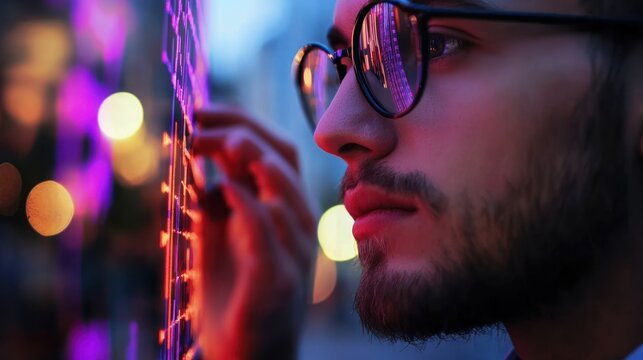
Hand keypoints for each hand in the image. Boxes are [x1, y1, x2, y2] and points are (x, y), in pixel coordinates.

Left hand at [191, 106, 316, 359]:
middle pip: (282, 158)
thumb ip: (215, 199)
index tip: (197, 112)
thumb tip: (195, 157)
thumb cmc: (234, 295)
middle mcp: (297, 224)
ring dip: (250, 159)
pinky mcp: (279, 281)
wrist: (248, 356)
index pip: (273, 150)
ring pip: (285, 191)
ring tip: (214, 142)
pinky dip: (247, 206)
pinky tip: (220, 191)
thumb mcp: (219, 236)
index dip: (239, 122)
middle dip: (242, 130)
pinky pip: (269, 234)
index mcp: (283, 209)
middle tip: (198, 121)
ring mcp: (294, 252)